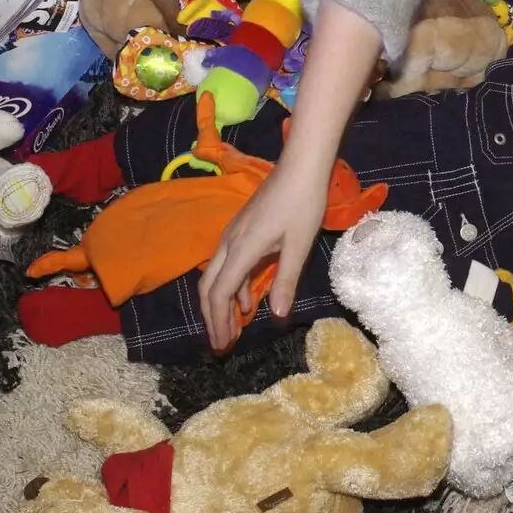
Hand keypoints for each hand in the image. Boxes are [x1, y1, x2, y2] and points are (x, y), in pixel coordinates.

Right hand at [199, 155, 328, 351]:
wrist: (301, 166)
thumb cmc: (303, 203)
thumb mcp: (299, 246)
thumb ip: (286, 281)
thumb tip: (278, 316)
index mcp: (241, 249)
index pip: (220, 293)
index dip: (219, 322)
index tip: (223, 345)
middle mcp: (229, 243)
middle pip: (209, 287)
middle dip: (213, 318)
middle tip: (221, 344)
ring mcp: (233, 234)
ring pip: (216, 276)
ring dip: (222, 303)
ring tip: (232, 328)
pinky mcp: (241, 229)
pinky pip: (228, 264)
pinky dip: (234, 287)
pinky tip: (247, 301)